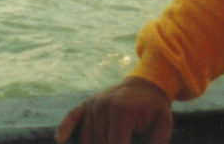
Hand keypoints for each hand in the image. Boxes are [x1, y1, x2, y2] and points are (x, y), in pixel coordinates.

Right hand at [54, 77, 172, 143]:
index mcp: (121, 112)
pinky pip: (72, 118)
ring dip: (96, 143)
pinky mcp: (86, 104)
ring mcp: (93, 104)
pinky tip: (60, 140)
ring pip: (86, 140)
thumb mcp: (163, 127)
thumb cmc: (156, 110)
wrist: (146, 85)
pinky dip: (65, 129)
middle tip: (127, 139)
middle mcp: (103, 106)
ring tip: (116, 136)